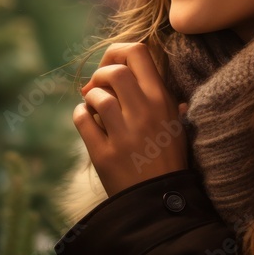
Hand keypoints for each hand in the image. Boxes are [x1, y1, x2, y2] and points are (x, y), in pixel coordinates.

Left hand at [74, 42, 188, 196]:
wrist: (160, 202)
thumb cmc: (167, 157)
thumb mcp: (174, 121)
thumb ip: (159, 94)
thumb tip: (131, 69)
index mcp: (162, 100)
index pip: (138, 52)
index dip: (118, 52)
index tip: (112, 67)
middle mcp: (145, 114)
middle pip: (114, 72)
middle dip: (100, 74)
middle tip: (98, 88)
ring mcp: (124, 136)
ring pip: (97, 97)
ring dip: (90, 98)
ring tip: (94, 107)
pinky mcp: (104, 156)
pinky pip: (82, 121)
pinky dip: (80, 115)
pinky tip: (87, 120)